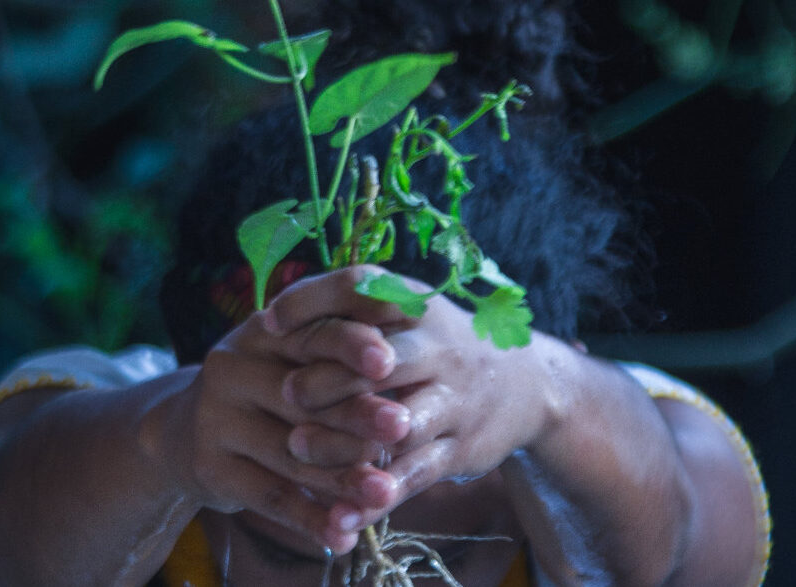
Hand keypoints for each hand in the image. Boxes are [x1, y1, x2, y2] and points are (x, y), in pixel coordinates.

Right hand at [178, 268, 417, 551]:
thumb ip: (340, 358)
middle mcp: (232, 367)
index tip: (390, 360)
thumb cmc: (267, 390)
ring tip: (385, 493)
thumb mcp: (293, 360)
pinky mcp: (209, 467)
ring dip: (342, 476)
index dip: (350, 344)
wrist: (183, 431)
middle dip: (357, 412)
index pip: (310, 332)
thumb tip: (406, 354)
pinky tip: (343, 537)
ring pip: (291, 450)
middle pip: (303, 393)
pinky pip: (269, 496)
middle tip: (403, 425)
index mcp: (262, 332)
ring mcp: (215, 418)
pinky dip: (310, 519)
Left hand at [279, 272, 555, 525]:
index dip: (313, 302)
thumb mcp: (409, 315)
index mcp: (417, 305)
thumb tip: (268, 320)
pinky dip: (377, 493)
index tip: (270, 321)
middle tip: (287, 392)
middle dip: (330, 376)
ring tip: (299, 448)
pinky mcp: (462, 449)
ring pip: (394, 422)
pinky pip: (416, 474)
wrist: (527, 385)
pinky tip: (342, 507)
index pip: (361, 288)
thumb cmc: (440, 346)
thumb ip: (349, 314)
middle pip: (378, 357)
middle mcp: (439, 347)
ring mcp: (454, 400)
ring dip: (343, 440)